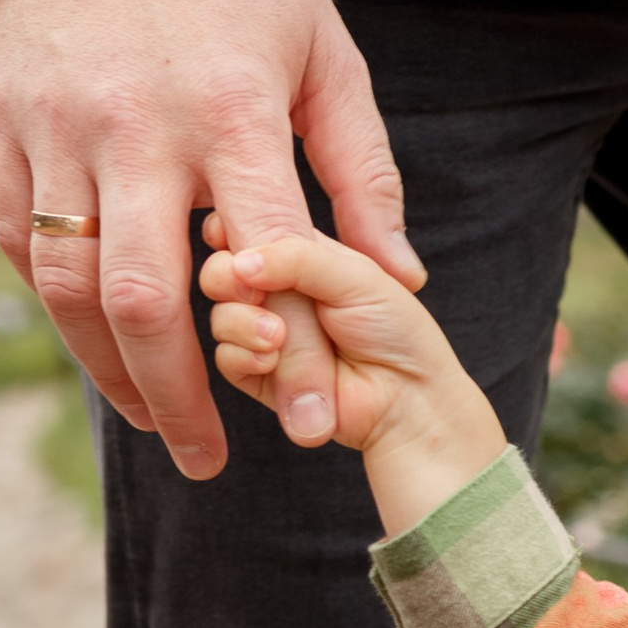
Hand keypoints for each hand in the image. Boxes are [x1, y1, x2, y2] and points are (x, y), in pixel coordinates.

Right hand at [0, 0, 421, 481]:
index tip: (312, 429)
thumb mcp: (326, 56)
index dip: (290, 352)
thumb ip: (363, 172)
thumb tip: (401, 277)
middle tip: (211, 462)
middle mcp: (139, 125)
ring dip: (112, 372)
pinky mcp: (11, 124)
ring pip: (74, 284)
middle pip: (147, 296)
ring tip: (160, 422)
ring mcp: (63, 126)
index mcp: (234, 109)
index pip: (267, 259)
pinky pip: (26, 241)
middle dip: (180, 396)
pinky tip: (104, 350)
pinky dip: (63, 310)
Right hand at [200, 224, 503, 533]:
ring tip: (279, 335)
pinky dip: (245, 357)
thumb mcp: (351, 275)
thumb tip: (239, 263)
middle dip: (228, 279)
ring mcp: (262, 332)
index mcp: (297, 252)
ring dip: (242, 323)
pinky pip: (226, 359)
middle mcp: (275, 290)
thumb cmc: (394, 330)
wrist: (408, 400)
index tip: (228, 235)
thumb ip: (295, 257)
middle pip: (221, 270)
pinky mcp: (257, 374)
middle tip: (252, 291)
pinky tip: (272, 359)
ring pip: (219, 315)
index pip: (245, 227)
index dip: (231, 230)